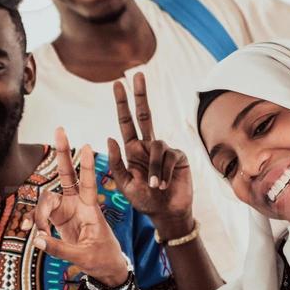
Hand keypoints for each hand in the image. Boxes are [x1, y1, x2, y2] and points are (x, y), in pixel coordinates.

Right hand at [27, 129, 130, 287]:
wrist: (105, 268)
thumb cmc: (102, 258)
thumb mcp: (84, 256)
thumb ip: (59, 249)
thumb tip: (38, 240)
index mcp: (90, 208)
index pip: (89, 182)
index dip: (87, 165)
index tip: (86, 146)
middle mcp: (77, 204)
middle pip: (67, 174)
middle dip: (63, 153)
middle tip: (60, 129)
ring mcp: (66, 210)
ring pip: (46, 198)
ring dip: (38, 213)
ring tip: (38, 232)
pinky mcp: (57, 220)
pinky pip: (40, 215)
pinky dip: (33, 221)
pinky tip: (28, 231)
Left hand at [107, 73, 193, 239]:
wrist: (166, 214)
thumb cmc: (145, 201)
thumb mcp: (125, 184)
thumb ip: (116, 162)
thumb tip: (110, 137)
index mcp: (133, 150)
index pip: (126, 122)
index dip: (122, 103)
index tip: (118, 83)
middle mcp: (149, 146)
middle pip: (144, 114)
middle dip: (140, 95)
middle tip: (138, 74)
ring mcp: (165, 150)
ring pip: (157, 147)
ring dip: (155, 168)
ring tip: (155, 186)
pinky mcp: (179, 157)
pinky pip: (170, 157)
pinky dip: (164, 172)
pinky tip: (163, 185)